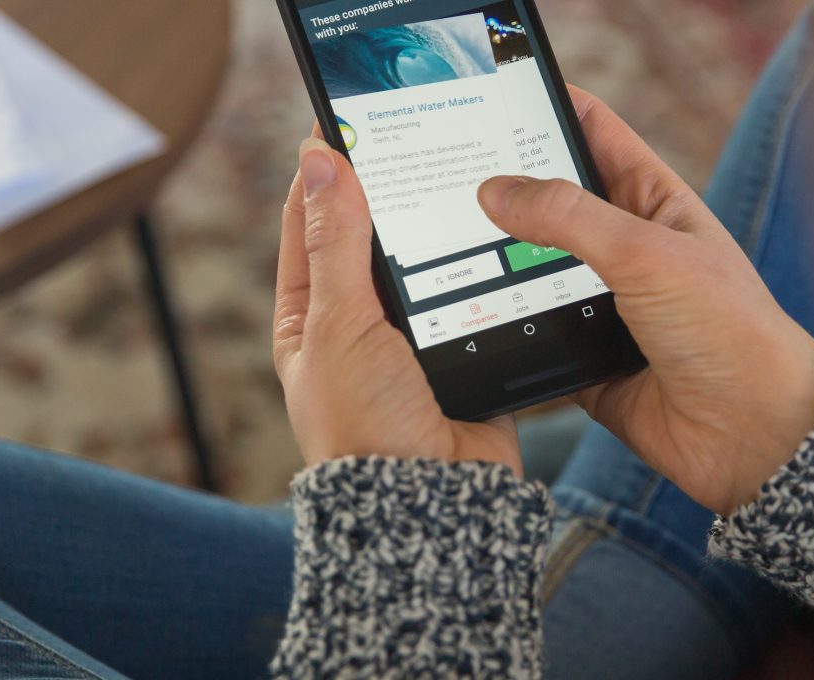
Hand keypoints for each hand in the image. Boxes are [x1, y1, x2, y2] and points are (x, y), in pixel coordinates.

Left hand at [273, 136, 520, 471]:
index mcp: (309, 318)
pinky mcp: (466, 351)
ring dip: (445, 229)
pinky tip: (503, 234)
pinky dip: (488, 268)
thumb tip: (320, 160)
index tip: (350, 120)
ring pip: (431, 261)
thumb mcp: (340, 322)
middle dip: (395, 194)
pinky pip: (478, 294)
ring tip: (464, 176)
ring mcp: (414, 340)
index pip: (311, 224)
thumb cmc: (365, 428)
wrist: (433, 504)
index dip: (327, 171)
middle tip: (420, 137)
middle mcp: (359, 326)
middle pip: (375, 238)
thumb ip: (336, 240)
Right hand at [477, 87, 813, 512]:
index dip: (548, 110)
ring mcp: (603, 306)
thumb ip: (568, 218)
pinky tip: (463, 317)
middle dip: (502, 192)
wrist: (752, 435)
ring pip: (531, 273)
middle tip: (439, 175)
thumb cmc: (729, 331)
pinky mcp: (584, 360)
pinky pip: (530, 337)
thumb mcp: (646, 254)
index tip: (491, 95)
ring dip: (494, 267)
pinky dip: (503, 331)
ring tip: (433, 243)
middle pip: (550, 206)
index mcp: (653, 203)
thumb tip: (496, 189)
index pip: (593, 134)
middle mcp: (626, 250)